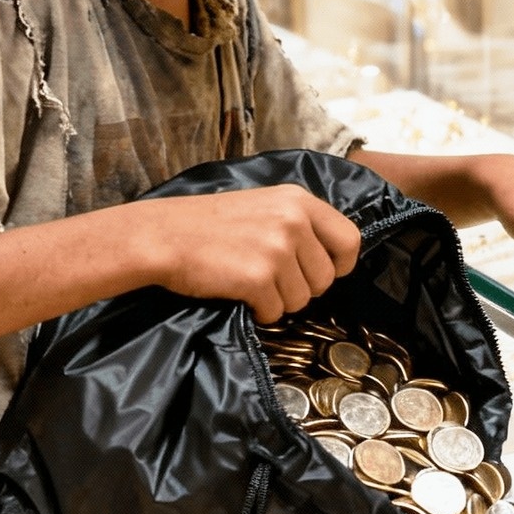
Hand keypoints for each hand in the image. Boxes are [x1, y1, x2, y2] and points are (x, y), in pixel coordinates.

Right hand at [143, 185, 361, 321]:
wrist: (163, 235)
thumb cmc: (208, 223)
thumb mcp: (264, 205)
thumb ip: (298, 223)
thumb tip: (331, 258)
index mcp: (299, 201)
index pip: (350, 240)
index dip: (340, 264)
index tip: (319, 272)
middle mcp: (294, 222)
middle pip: (326, 278)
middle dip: (302, 288)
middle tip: (271, 280)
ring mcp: (277, 250)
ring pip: (301, 299)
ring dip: (278, 300)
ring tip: (250, 282)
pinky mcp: (257, 278)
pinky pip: (275, 312)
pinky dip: (259, 312)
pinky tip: (239, 293)